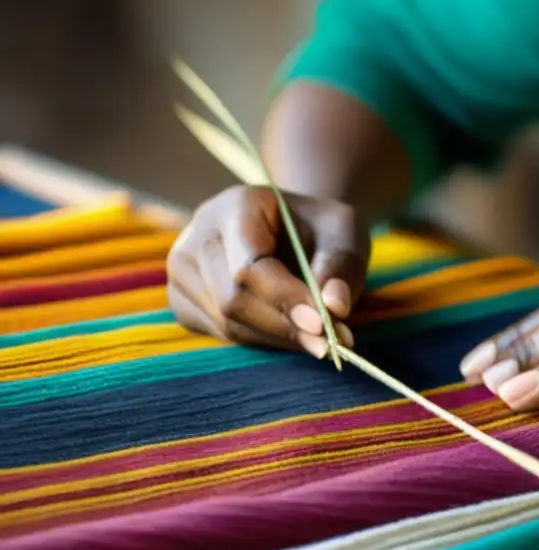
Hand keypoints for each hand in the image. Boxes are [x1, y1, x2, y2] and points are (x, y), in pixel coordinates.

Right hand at [167, 185, 368, 357]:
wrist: (294, 230)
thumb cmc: (320, 229)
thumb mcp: (343, 233)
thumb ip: (341, 266)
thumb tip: (335, 307)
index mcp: (237, 206)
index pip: (250, 264)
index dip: (283, 298)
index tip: (322, 324)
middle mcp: (199, 236)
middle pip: (230, 298)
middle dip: (283, 325)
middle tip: (330, 343)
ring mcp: (184, 271)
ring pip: (226, 323)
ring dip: (278, 338)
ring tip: (321, 341)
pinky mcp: (185, 301)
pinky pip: (222, 334)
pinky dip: (263, 341)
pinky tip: (293, 334)